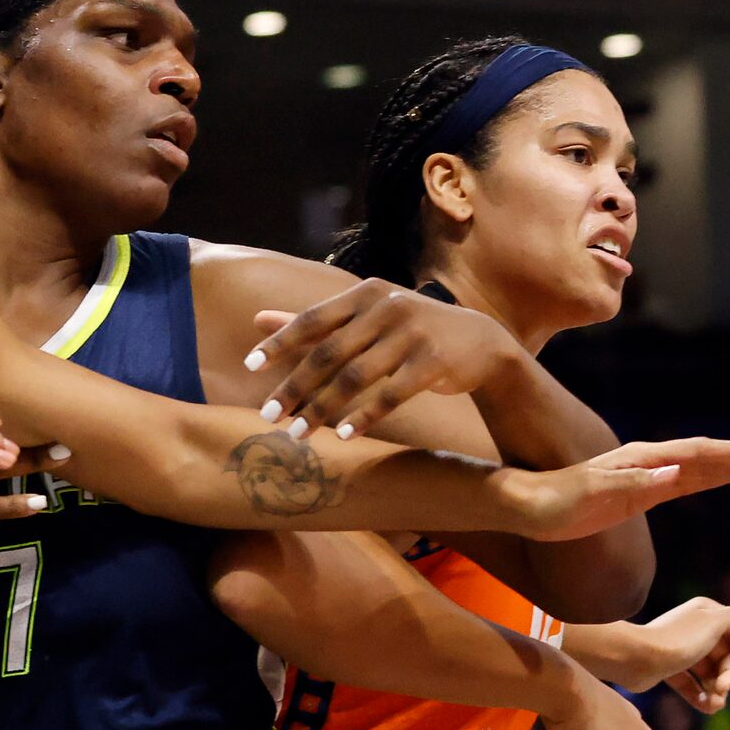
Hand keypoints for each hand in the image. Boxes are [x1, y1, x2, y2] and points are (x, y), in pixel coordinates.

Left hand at [244, 280, 522, 438]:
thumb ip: (315, 322)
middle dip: (295, 387)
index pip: (313, 318)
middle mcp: (387, 307)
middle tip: (268, 416)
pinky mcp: (434, 361)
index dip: (280, 343)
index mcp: (366, 293)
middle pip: (329, 352)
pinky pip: (391, 394)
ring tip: (299, 434)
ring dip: (323, 409)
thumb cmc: (411, 331)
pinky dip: (364, 417)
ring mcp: (413, 333)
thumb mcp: (366, 318)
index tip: (249, 368)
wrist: (480, 343)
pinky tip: (344, 436)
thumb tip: (257, 320)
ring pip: (355, 377)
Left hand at [505, 438, 729, 539]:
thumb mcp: (593, 495)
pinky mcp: (642, 493)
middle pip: (707, 460)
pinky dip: (712, 482)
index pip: (696, 453)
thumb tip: (674, 474)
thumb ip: (634, 484)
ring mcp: (647, 476)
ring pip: (702, 471)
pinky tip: (726, 480)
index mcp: (642, 459)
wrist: (529, 507)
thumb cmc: (557, 500)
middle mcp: (650, 462)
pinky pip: (687, 484)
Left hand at [641, 597, 729, 708]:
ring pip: (710, 674)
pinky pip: (692, 685)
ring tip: (715, 704)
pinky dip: (700, 697)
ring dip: (717, 690)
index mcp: (707, 614)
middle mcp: (696, 629)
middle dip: (729, 675)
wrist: (637, 658)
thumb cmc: (678, 639)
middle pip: (726, 656)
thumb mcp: (713, 623)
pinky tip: (706, 708)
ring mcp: (683, 651)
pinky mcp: (671, 670)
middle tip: (723, 687)